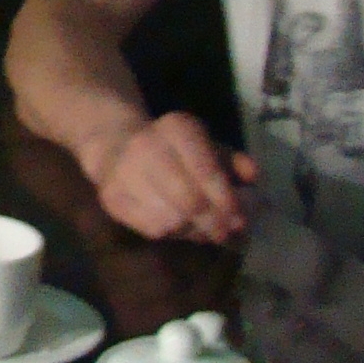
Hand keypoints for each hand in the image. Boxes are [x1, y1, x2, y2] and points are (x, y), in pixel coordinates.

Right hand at [83, 111, 258, 244]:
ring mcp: (123, 172)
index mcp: (177, 128)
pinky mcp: (111, 197)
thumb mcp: (210, 147)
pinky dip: (173, 234)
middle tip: (225, 233)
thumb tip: (252, 177)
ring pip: (172, 220)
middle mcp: (146, 145)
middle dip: (213, 222)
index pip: (208, 172)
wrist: (117, 147)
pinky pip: (152, 229)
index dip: (228, 201)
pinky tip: (180, 227)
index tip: (241, 219)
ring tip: (205, 230)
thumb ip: (235, 163)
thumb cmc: (176, 151)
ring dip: (195, 231)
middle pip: (190, 201)